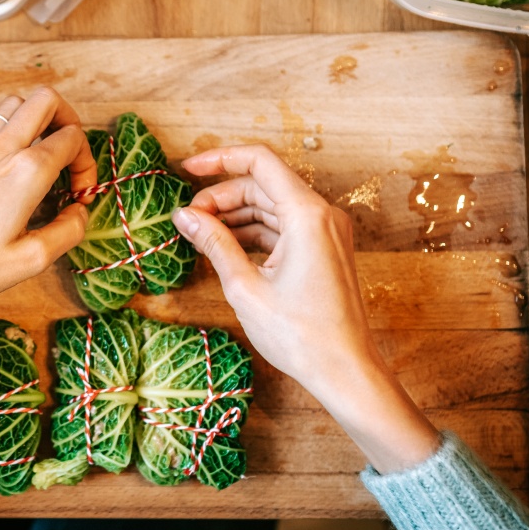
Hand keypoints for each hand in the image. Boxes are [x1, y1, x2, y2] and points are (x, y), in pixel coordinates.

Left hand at [0, 87, 97, 351]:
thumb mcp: (29, 261)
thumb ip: (67, 232)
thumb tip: (79, 212)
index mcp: (25, 171)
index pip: (73, 138)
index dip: (88, 164)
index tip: (79, 195)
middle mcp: (1, 149)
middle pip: (46, 99)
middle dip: (69, 120)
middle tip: (69, 156)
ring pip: (15, 104)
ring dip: (37, 121)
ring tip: (42, 160)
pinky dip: (11, 135)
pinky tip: (9, 173)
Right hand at [171, 144, 439, 472]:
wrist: (344, 370)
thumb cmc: (301, 335)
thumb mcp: (244, 287)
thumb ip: (213, 243)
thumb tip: (184, 216)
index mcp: (307, 215)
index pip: (259, 162)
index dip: (219, 159)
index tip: (187, 169)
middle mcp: (321, 215)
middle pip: (262, 185)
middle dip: (221, 196)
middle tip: (187, 220)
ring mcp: (325, 232)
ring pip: (271, 206)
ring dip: (234, 215)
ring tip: (200, 235)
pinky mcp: (323, 249)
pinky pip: (282, 227)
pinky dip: (253, 232)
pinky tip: (224, 247)